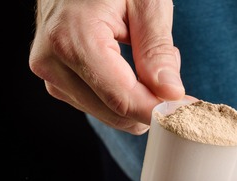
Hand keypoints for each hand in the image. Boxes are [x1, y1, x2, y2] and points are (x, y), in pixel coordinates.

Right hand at [29, 0, 185, 133]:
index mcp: (73, 39)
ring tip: (143, 54)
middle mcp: (53, 62)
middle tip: (168, 66)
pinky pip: (98, 105)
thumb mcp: (146, 2)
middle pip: (116, 112)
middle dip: (150, 99)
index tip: (186, 109)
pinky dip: (121, 94)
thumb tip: (170, 93)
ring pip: (109, 113)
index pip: (122, 98)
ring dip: (137, 96)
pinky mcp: (55, 80)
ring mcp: (50, 74)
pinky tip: (127, 64)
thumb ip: (157, 49)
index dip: (158, 110)